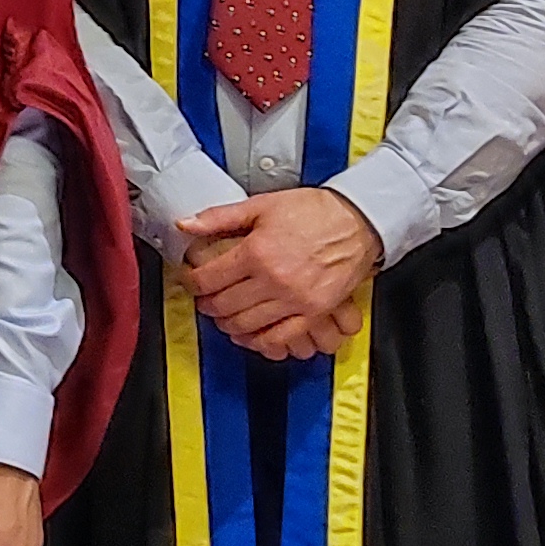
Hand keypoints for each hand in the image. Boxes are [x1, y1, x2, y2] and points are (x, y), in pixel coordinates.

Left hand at [177, 187, 381, 361]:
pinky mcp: (313, 312)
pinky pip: (279, 337)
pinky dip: (260, 340)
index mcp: (257, 252)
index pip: (208, 279)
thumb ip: (220, 217)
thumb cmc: (315, 211)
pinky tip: (251, 334)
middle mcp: (273, 280)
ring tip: (224, 315)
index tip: (190, 280)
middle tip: (204, 299)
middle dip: (207, 305)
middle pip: (223, 305)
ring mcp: (294, 300)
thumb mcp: (262, 205)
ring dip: (228, 324)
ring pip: (246, 325)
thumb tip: (186, 223)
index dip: (191, 282)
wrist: (358, 221)